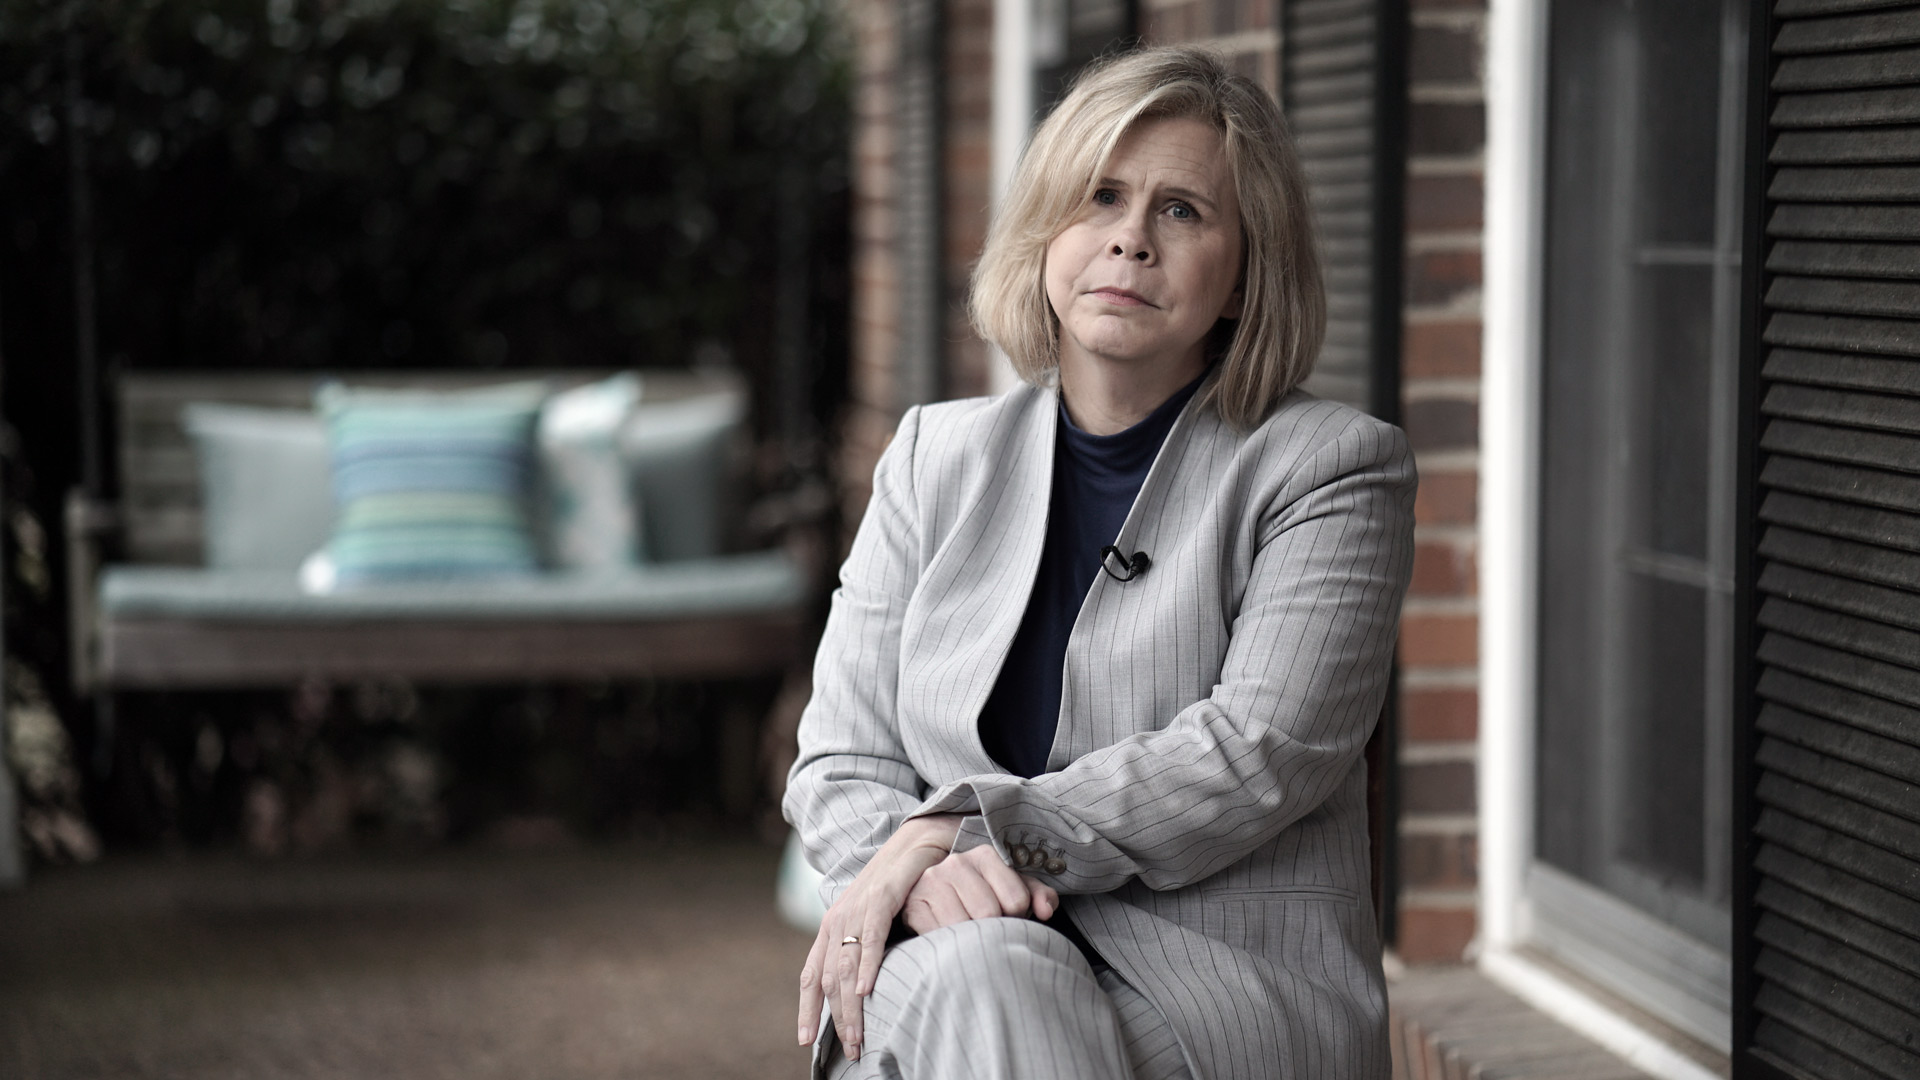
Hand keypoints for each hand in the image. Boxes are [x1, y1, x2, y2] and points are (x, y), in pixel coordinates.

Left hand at [797, 814, 961, 1060]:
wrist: (915, 842)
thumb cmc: (898, 887)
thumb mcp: (874, 923)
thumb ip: (864, 953)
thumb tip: (864, 996)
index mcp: (831, 928)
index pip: (812, 976)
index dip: (807, 1009)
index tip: (806, 1042)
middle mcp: (837, 919)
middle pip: (830, 980)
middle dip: (837, 1020)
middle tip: (851, 1051)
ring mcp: (856, 907)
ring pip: (846, 965)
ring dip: (851, 1006)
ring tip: (858, 1036)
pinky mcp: (881, 895)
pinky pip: (870, 936)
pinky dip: (867, 965)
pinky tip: (867, 990)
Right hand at [901, 844, 1058, 934]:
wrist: (928, 903)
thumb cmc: (979, 899)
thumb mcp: (1012, 891)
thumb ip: (1037, 896)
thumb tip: (1046, 911)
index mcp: (985, 855)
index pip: (1017, 899)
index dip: (1016, 917)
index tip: (1006, 917)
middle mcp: (956, 863)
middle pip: (990, 914)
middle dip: (992, 930)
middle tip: (985, 929)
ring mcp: (932, 882)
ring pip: (965, 925)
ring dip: (970, 939)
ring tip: (968, 935)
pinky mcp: (914, 906)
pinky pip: (939, 934)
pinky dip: (948, 945)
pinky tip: (949, 939)